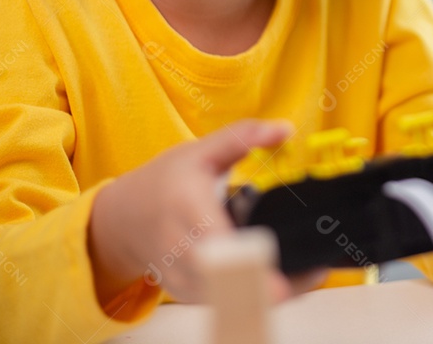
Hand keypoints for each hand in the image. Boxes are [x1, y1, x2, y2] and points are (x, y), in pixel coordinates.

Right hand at [87, 119, 324, 304]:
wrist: (122, 218)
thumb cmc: (165, 181)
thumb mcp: (200, 150)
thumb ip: (242, 137)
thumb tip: (284, 128)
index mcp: (186, 206)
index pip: (214, 242)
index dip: (245, 262)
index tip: (279, 278)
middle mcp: (179, 247)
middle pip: (221, 280)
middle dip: (266, 285)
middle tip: (310, 274)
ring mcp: (179, 275)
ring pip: (223, 299)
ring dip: (267, 294)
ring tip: (307, 276)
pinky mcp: (185, 293)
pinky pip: (220, 304)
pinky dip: (253, 300)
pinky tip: (287, 286)